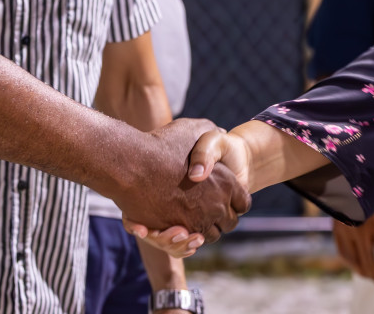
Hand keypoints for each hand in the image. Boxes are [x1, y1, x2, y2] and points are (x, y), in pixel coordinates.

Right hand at [113, 118, 250, 243]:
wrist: (131, 163)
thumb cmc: (161, 145)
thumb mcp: (194, 128)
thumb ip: (211, 132)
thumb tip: (222, 132)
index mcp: (226, 182)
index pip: (243, 203)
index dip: (234, 200)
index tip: (222, 196)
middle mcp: (216, 205)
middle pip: (229, 223)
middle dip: (219, 218)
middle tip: (205, 208)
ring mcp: (197, 222)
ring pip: (208, 236)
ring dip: (201, 230)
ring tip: (189, 217)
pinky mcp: (176, 233)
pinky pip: (187, 244)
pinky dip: (183, 239)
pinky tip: (175, 224)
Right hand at [333, 195, 373, 283]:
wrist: (350, 173)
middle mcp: (360, 229)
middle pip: (368, 261)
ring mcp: (346, 229)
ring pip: (354, 259)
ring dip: (362, 271)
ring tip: (371, 277)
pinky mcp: (336, 226)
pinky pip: (341, 250)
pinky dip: (348, 261)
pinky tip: (355, 266)